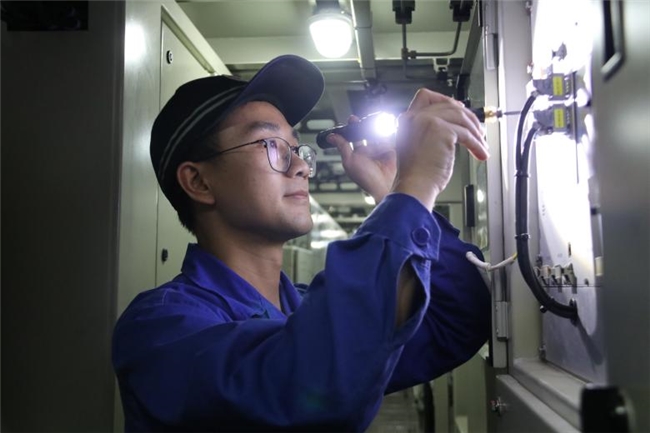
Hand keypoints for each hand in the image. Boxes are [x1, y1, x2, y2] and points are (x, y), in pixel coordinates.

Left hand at [325, 115, 396, 202]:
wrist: (385, 185)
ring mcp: (379, 150)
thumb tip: (331, 137)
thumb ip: (342, 147)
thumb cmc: (366, 178)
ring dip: (374, 127)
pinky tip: (383, 126)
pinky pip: (387, 137)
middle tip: (363, 119)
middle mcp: (368, 152)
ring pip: (376, 134)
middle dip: (363, 126)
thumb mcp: (349, 161)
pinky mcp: (390, 150)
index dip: (351, 129)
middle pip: (365, 133)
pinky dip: (386, 131)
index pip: (352, 138)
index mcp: (356, 155)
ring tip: (373, 122)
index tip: (351, 120)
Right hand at [392, 89, 488, 209]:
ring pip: (460, 117)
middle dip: (467, 116)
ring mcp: (427, 121)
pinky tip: (480, 152)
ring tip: (481, 144)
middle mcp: (415, 117)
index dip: (444, 100)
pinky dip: (476, 144)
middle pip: (448, 104)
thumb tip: (452, 126)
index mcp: (407, 120)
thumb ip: (428, 132)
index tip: (458, 109)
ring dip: (475, 132)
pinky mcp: (441, 130)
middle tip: (477, 129)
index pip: (425, 96)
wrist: (414, 187)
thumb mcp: (417, 146)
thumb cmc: (416, 175)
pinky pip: (466, 133)